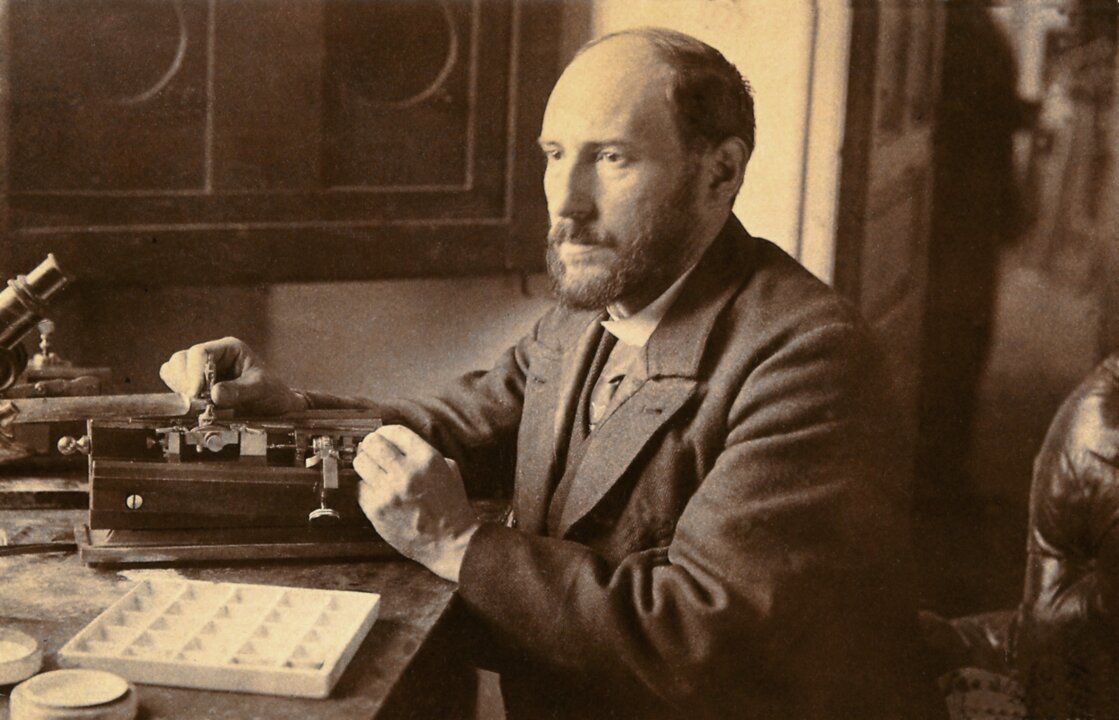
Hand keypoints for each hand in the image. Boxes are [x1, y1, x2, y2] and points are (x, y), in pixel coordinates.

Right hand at [159, 336, 306, 415]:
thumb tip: (214, 394)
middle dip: (185, 380)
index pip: (200, 352)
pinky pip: (175, 385)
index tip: (195, 393)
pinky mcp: (195, 385)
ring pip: (173, 370)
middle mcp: (212, 356)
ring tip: (197, 403)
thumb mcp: (261, 389)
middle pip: (181, 359)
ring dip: (179, 388)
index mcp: (229, 348)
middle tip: (196, 400)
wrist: (274, 407)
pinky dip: (178, 394)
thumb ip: (239, 391)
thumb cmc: (271, 392)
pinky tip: (193, 404)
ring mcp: (201, 370)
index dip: (193, 372)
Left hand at [354, 425, 480, 581]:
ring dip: (364, 464)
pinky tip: (376, 492)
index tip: (381, 435)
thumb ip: (425, 454)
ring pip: (360, 463)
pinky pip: (360, 488)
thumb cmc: (451, 506)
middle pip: (373, 443)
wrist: (449, 541)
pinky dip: (366, 488)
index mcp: (427, 458)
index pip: (394, 431)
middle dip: (369, 445)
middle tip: (371, 450)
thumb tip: (399, 444)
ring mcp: (389, 491)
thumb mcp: (448, 470)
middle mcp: (407, 472)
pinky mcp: (376, 509)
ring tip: (371, 469)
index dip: (384, 431)